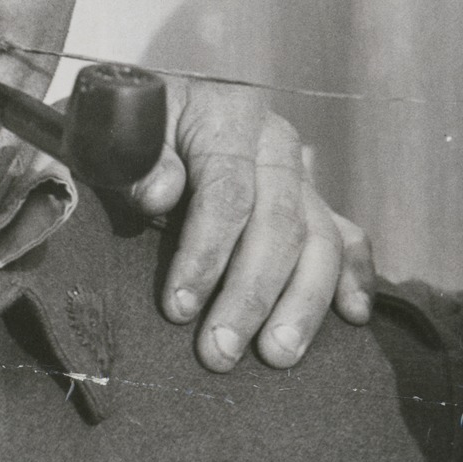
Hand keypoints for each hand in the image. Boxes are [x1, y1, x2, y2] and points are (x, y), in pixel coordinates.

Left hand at [122, 77, 373, 370]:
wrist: (139, 106)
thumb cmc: (119, 127)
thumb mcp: (109, 133)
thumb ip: (131, 161)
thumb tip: (161, 194)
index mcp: (225, 115)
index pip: (227, 193)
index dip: (205, 255)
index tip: (178, 308)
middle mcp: (273, 141)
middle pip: (280, 224)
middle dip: (251, 295)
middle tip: (219, 351)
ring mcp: (297, 171)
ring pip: (320, 239)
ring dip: (302, 302)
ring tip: (277, 355)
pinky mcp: (308, 197)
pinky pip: (346, 235)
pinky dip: (354, 275)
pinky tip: (350, 316)